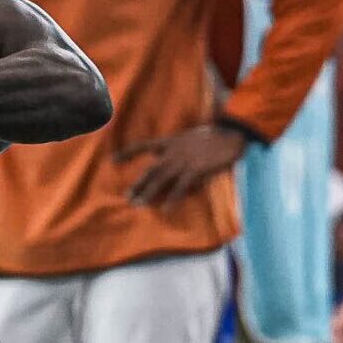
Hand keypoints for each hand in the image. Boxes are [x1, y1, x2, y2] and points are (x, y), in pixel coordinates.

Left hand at [126, 125, 244, 206]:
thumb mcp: (187, 136)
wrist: (230, 133)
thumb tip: (158, 153)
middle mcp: (173, 152)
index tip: (112, 161)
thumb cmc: (212, 135)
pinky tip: (165, 209)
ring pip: (161, 180)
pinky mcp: (196, 170)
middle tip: (127, 197)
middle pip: (151, 170)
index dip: (128, 153)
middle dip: (138, 184)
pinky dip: (173, 198)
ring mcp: (184, 162)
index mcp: (171, 141)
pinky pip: (181, 187)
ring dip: (149, 193)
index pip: (144, 146)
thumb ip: (173, 145)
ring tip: (139, 204)